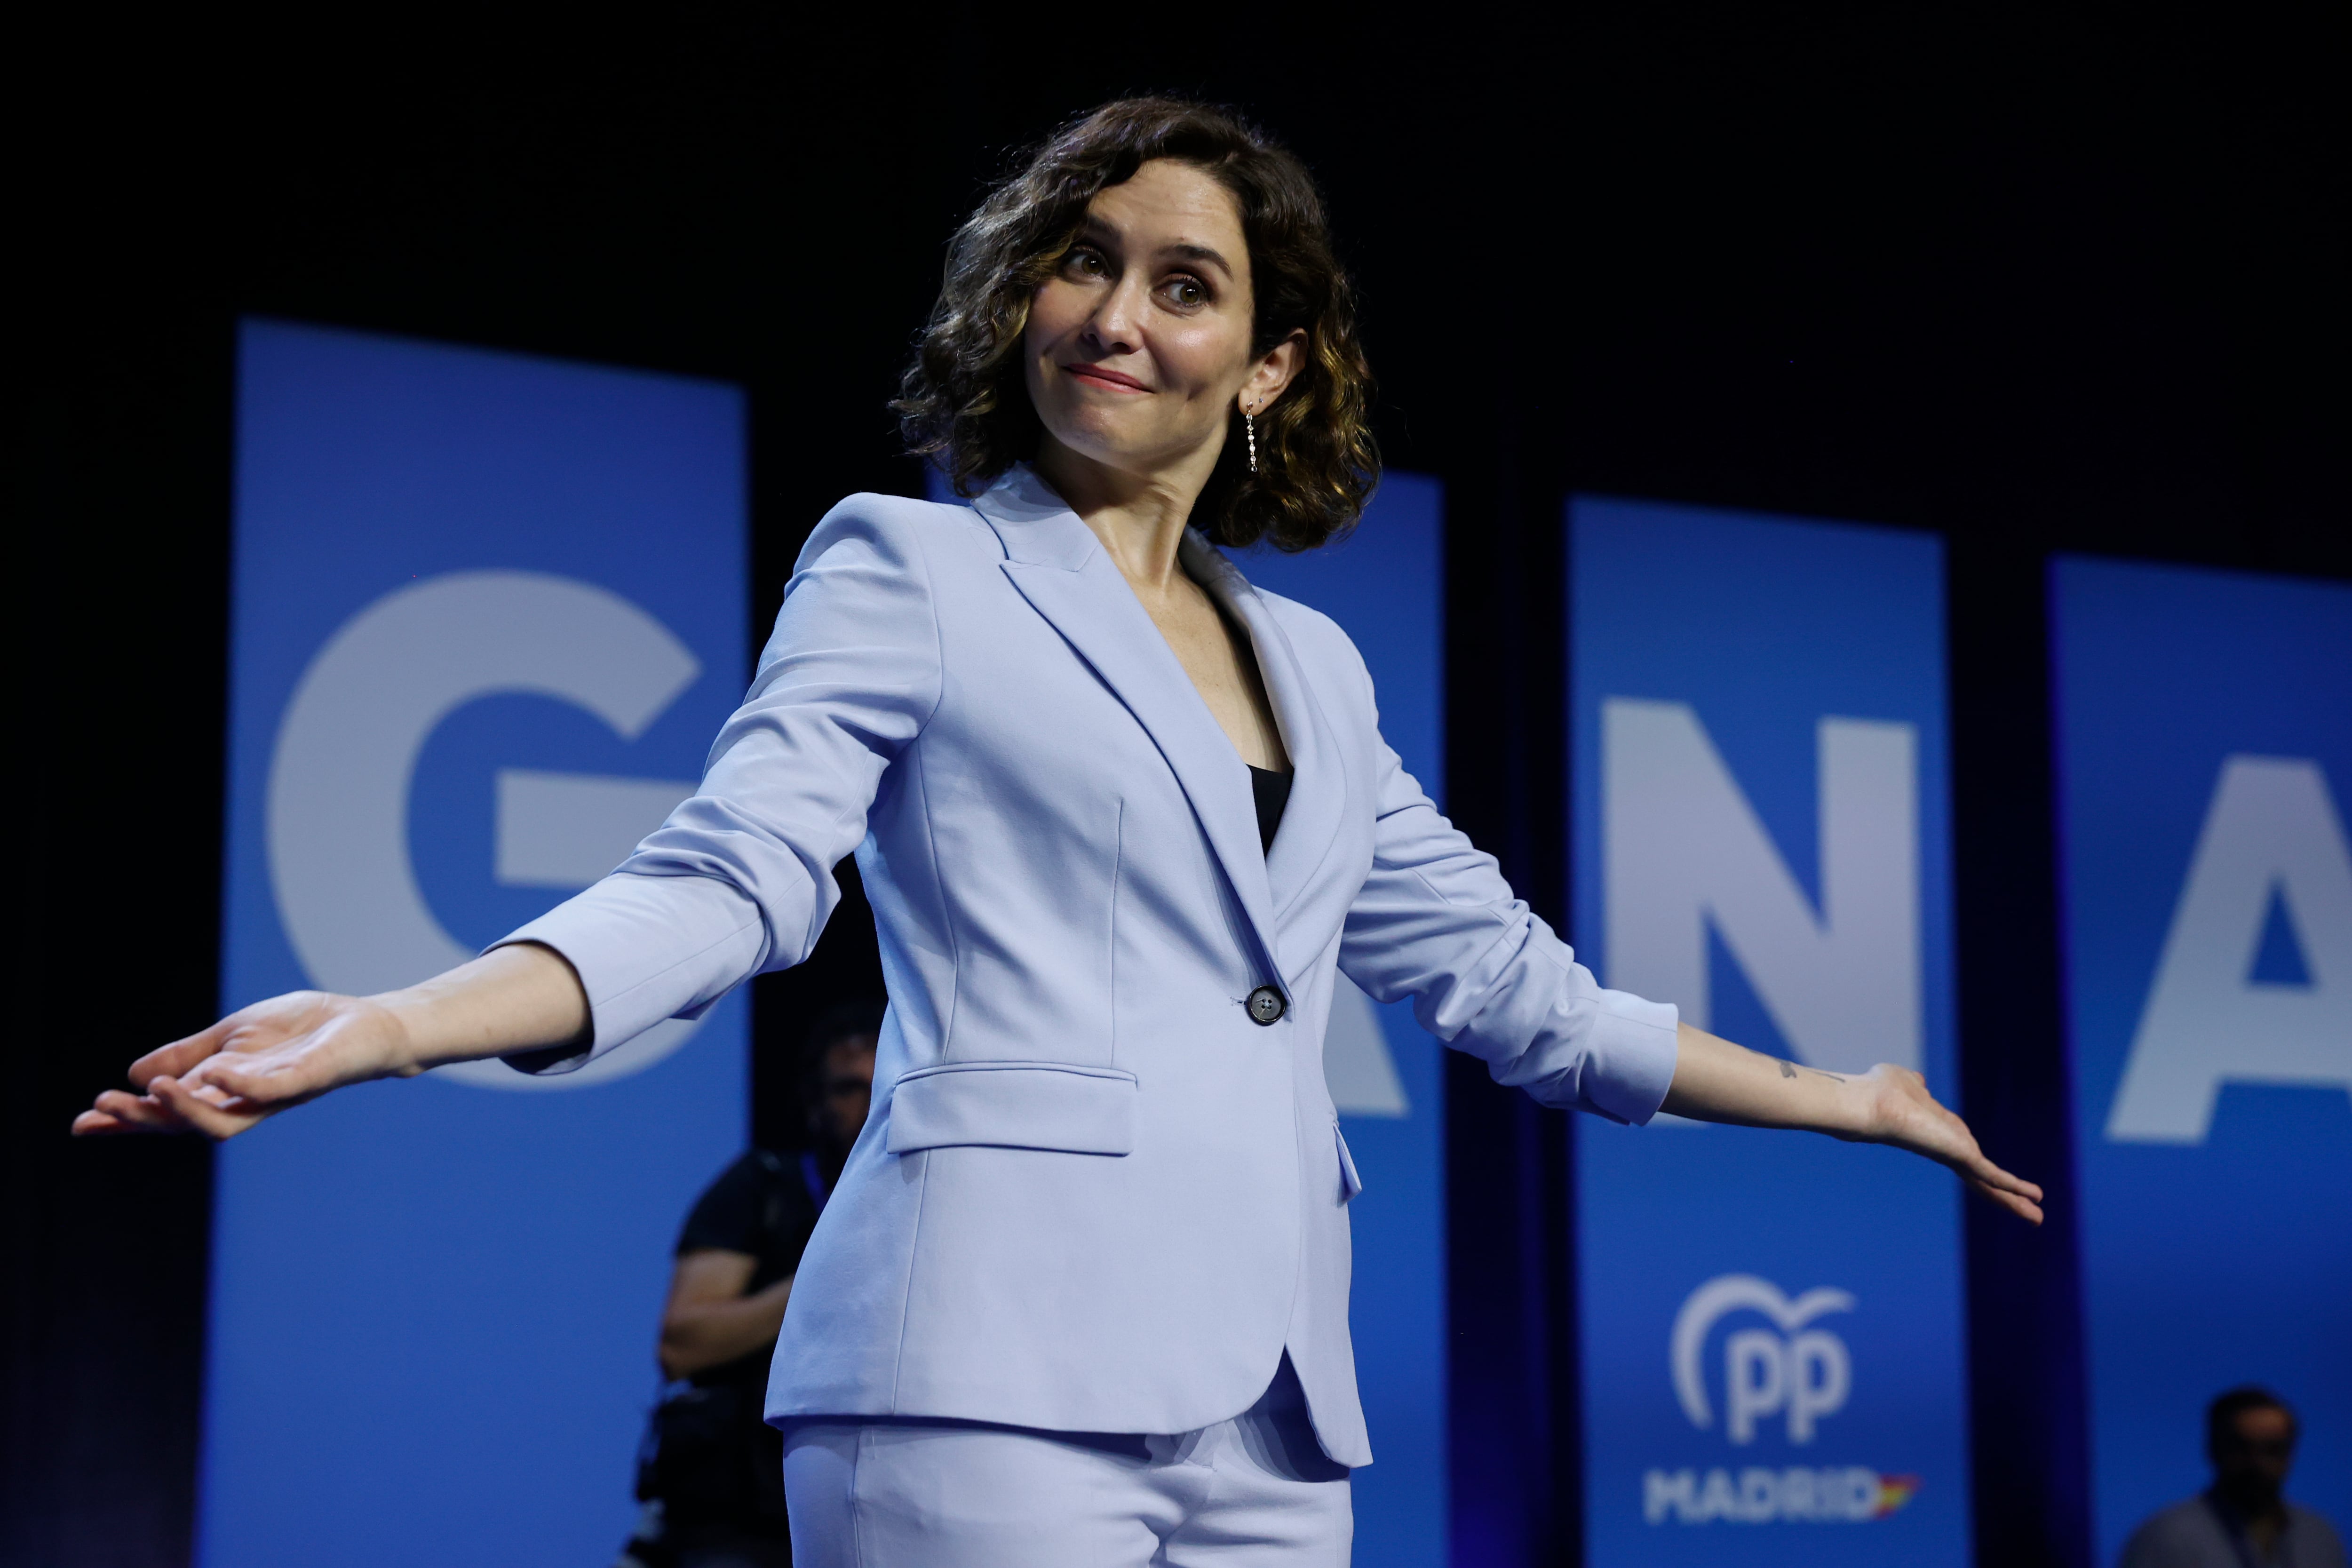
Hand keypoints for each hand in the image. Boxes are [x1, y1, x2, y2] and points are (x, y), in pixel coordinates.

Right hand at [72, 990, 415, 1140]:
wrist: (365, 1021)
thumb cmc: (303, 1031)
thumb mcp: (233, 1036)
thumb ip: (189, 1055)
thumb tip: (135, 1076)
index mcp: (223, 1092)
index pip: (167, 1114)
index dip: (126, 1121)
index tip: (83, 1122)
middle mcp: (245, 1102)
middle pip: (185, 1126)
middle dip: (142, 1121)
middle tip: (103, 1108)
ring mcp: (276, 1095)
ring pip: (222, 1122)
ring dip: (185, 1110)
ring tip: (153, 1092)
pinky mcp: (307, 1079)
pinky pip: (270, 1092)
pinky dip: (241, 1085)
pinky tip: (215, 1073)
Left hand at [1847, 1064, 2044, 1224]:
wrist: (1869, 1104)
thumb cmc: (1880, 1092)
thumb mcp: (1905, 1084)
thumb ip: (1915, 1086)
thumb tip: (1917, 1083)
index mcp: (1941, 1132)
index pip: (1969, 1155)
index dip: (1984, 1166)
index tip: (1999, 1178)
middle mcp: (1949, 1148)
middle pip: (1982, 1179)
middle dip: (2006, 1196)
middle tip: (2029, 1212)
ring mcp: (1954, 1154)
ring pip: (1990, 1184)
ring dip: (2015, 1200)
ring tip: (2037, 1217)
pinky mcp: (1960, 1155)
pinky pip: (1991, 1175)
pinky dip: (2013, 1186)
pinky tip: (2032, 1196)